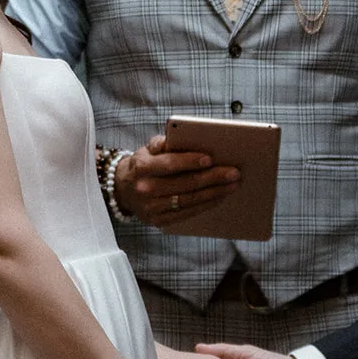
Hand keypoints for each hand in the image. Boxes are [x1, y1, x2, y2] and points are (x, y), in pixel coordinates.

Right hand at [115, 135, 239, 226]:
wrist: (124, 189)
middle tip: (233, 173)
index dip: (190, 161)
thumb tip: (174, 137)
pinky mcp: (159, 221)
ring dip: (214, 193)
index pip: (169, 164)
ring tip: (232, 185)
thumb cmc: (143, 164)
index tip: (210, 159)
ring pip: (189, 201)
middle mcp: (145, 189)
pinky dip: (206, 205)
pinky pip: (187, 214)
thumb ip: (161, 142)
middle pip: (185, 184)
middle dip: (213, 178)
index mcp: (142, 167)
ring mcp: (152, 208)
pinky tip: (219, 197)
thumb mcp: (146, 149)